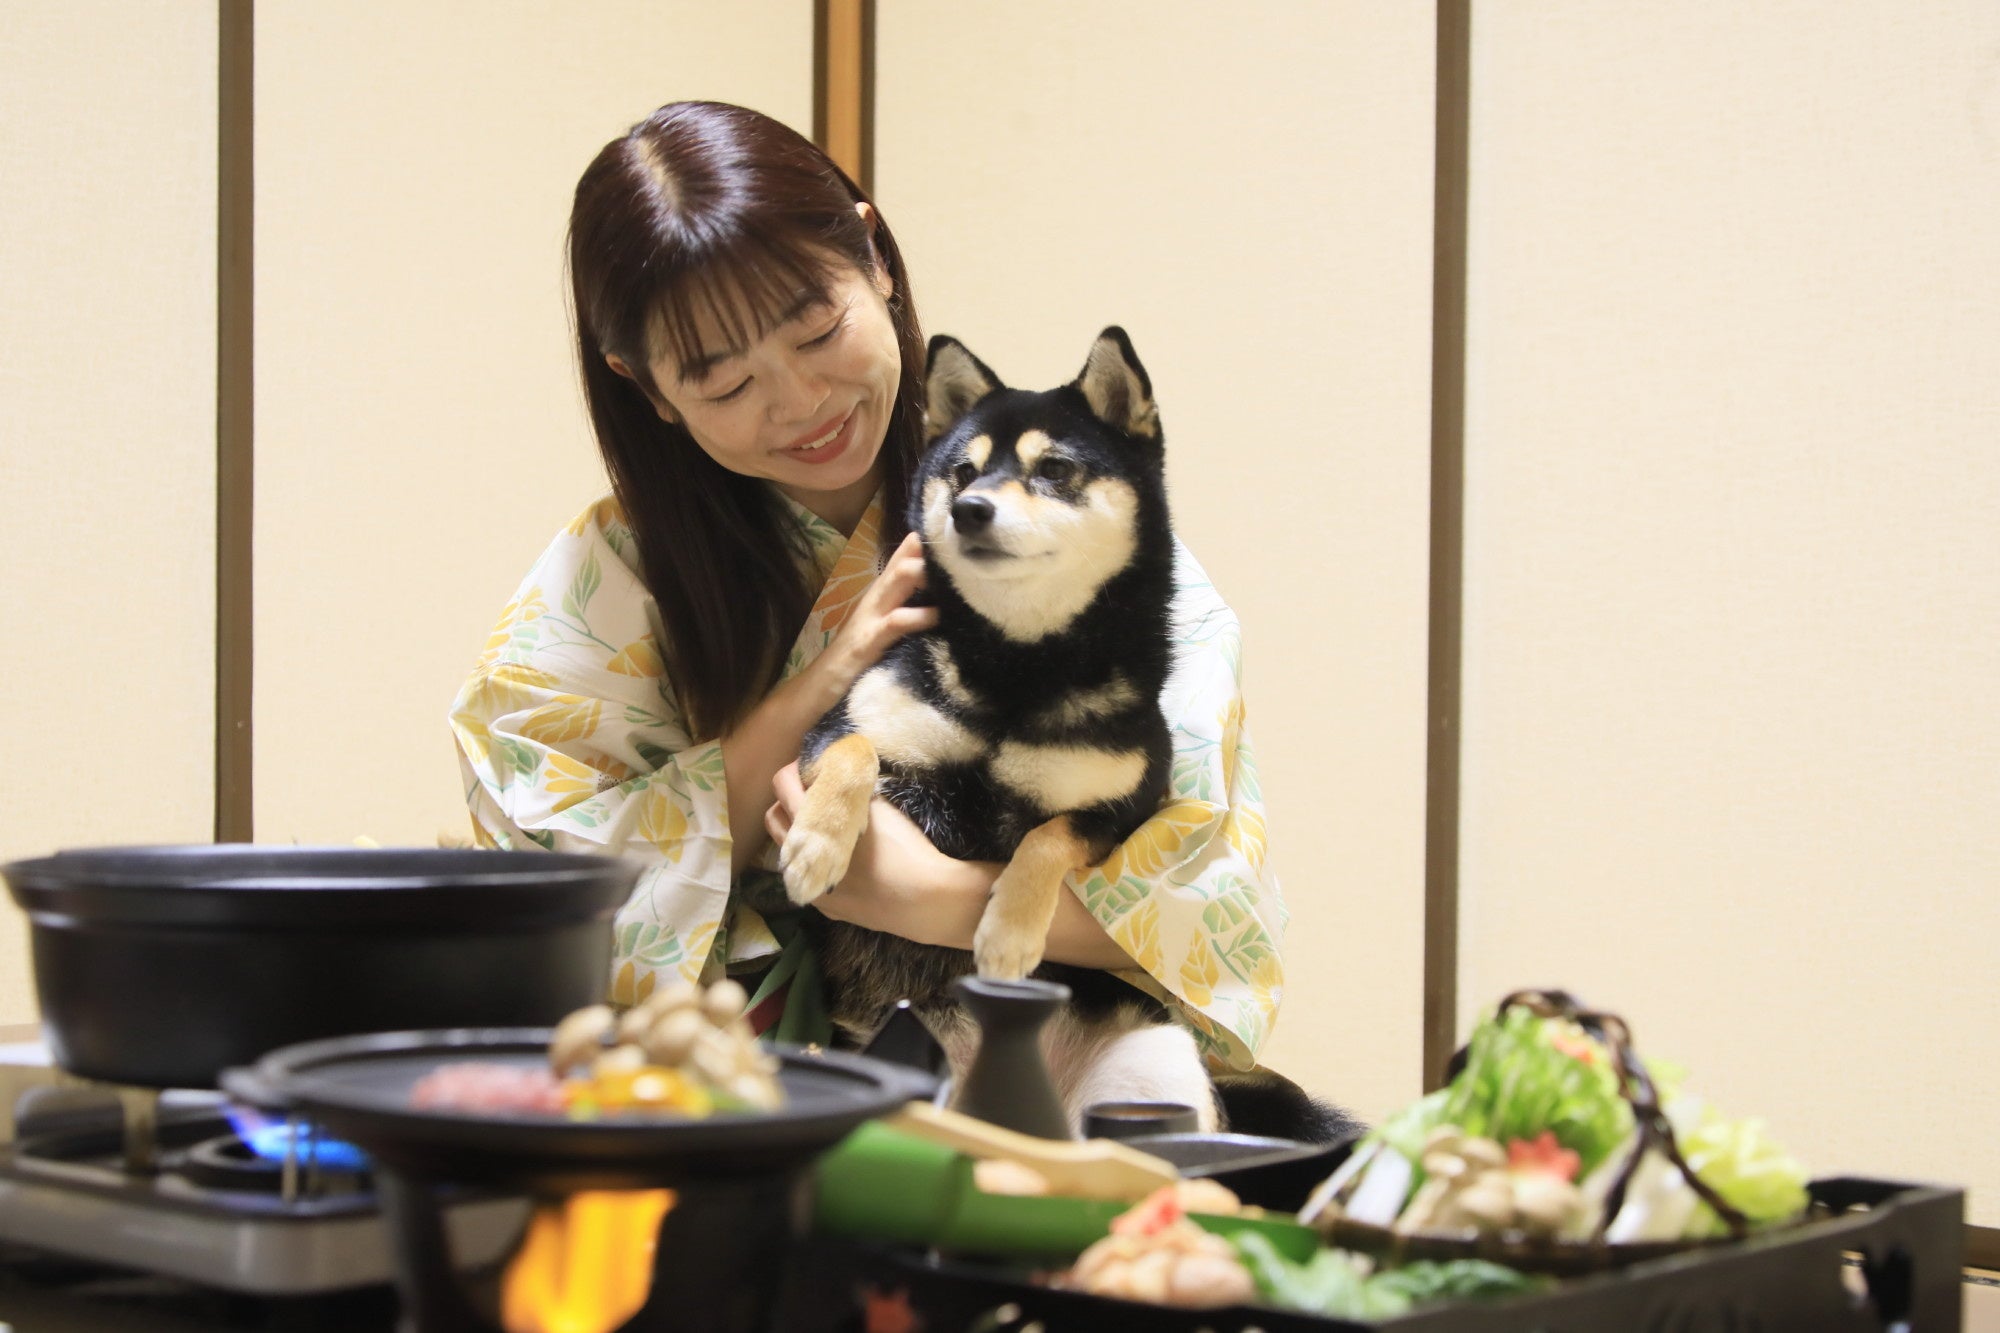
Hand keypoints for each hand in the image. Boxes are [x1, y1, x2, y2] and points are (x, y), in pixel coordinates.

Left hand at [766, 760, 986, 948]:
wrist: (926, 899)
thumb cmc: (907, 846)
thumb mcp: (879, 807)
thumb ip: (851, 793)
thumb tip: (840, 779)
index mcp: (814, 824)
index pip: (783, 787)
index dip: (793, 772)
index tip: (809, 768)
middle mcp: (803, 857)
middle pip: (773, 820)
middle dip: (787, 803)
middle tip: (811, 796)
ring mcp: (811, 885)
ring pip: (785, 854)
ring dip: (796, 836)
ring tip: (823, 829)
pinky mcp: (825, 906)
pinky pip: (808, 880)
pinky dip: (815, 864)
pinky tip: (840, 861)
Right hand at [810, 532, 938, 702]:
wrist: (818, 689)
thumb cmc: (854, 663)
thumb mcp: (884, 633)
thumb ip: (904, 615)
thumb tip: (939, 605)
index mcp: (879, 597)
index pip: (901, 561)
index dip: (922, 545)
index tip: (952, 536)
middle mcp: (875, 600)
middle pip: (902, 563)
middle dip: (928, 553)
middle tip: (959, 549)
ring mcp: (870, 619)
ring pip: (898, 581)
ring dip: (923, 572)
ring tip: (952, 573)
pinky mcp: (868, 642)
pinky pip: (896, 622)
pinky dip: (919, 617)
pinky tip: (936, 615)